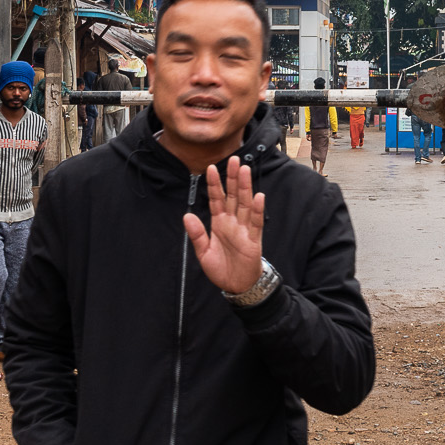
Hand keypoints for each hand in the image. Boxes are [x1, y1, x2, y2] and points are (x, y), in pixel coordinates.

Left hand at [185, 157, 263, 293]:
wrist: (236, 286)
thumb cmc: (221, 268)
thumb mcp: (203, 253)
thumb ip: (196, 234)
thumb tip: (187, 215)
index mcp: (219, 223)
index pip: (216, 199)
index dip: (214, 184)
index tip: (211, 168)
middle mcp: (232, 222)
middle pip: (232, 195)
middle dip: (232, 178)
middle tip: (234, 159)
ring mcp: (244, 229)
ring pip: (244, 203)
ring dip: (244, 187)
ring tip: (244, 170)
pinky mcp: (253, 239)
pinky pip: (256, 222)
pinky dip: (257, 210)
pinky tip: (258, 196)